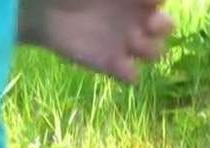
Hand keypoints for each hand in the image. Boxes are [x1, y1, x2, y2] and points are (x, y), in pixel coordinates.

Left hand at [19, 0, 174, 83]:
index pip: (160, 0)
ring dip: (150, 48)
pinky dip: (130, 74)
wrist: (41, 8)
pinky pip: (133, 77)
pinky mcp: (110, 64)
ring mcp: (124, 42)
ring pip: (156, 53)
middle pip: (167, 27)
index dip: (156, 2)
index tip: (143, 0)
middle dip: (162, 26)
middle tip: (146, 22)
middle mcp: (135, 19)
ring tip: (130, 40)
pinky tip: (117, 62)